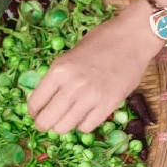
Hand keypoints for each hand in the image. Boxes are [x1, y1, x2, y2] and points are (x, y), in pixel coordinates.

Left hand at [28, 3, 162, 133]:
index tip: (37, 113)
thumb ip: (58, 78)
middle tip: (49, 122)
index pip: (35, 103)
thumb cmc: (101, 41)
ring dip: (64, 125)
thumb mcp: (70, 56)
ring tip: (69, 117)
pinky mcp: (109, 105)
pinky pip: (87, 127)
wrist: (132, 39)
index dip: (34, 112)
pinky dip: (83, 124)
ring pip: (65, 127)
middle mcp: (72, 86)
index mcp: (58, 70)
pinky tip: (85, 115)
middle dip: (45, 124)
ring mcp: (91, 97)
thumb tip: (47, 100)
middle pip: (47, 120)